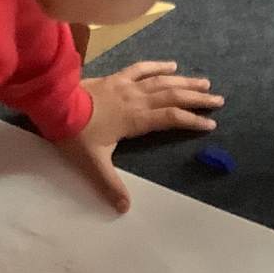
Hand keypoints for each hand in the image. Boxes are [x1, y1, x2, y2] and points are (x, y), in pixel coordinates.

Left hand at [57, 61, 222, 213]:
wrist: (55, 105)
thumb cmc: (75, 135)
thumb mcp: (94, 164)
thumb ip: (111, 185)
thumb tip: (125, 208)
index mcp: (136, 120)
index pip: (171, 118)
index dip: (192, 121)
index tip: (210, 124)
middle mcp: (137, 100)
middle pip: (173, 96)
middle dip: (197, 98)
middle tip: (218, 99)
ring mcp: (127, 86)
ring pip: (162, 81)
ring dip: (184, 81)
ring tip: (204, 81)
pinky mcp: (116, 78)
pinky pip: (141, 68)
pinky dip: (157, 65)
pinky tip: (171, 64)